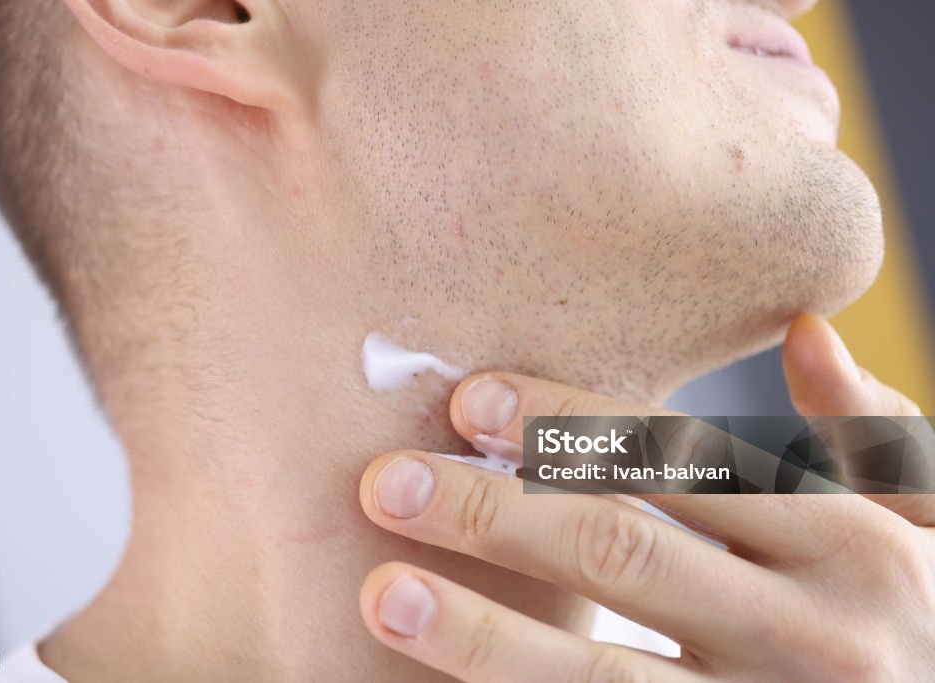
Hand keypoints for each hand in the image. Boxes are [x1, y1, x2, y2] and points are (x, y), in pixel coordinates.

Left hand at [357, 314, 934, 681]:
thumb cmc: (934, 626)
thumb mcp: (933, 526)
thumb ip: (871, 435)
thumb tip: (807, 325)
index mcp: (854, 544)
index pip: (683, 463)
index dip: (569, 427)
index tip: (468, 399)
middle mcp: (813, 635)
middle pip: (624, 553)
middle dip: (497, 512)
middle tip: (389, 481)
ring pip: (602, 677)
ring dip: (484, 634)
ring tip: (385, 593)